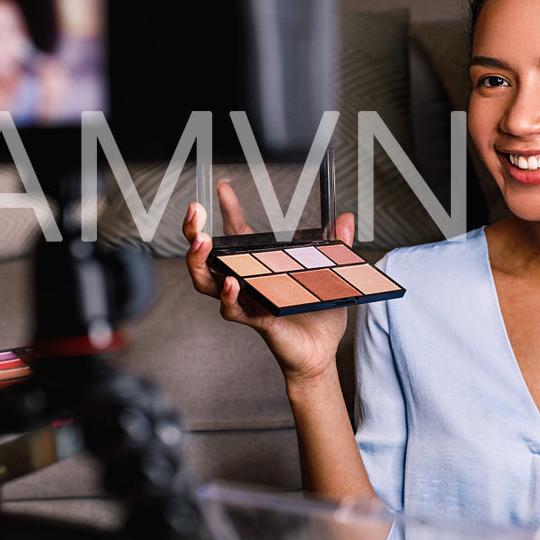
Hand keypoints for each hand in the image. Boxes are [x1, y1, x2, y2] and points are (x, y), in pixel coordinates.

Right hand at [183, 180, 355, 386]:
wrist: (321, 353)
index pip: (235, 235)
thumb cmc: (318, 315)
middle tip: (194, 215)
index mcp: (258, 268)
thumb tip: (345, 218)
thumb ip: (337, 245)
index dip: (228, 210)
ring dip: (200, 262)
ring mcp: (246, 302)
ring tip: (202, 242)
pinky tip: (232, 282)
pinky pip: (234, 310)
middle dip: (194, 234)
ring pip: (207, 283)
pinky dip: (230, 296)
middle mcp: (245, 284)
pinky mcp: (255, 321)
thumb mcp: (330, 274)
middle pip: (206, 257)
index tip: (223, 185)